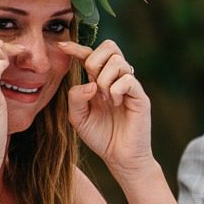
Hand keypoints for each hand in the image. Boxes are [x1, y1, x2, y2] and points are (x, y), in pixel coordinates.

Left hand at [58, 41, 153, 178]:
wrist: (120, 157)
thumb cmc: (101, 137)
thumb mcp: (78, 117)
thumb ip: (75, 97)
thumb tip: (90, 83)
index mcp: (99, 81)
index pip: (91, 55)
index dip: (77, 48)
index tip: (62, 47)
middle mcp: (116, 79)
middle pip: (110, 47)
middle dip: (94, 60)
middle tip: (92, 82)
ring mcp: (130, 87)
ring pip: (118, 62)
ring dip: (105, 79)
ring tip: (105, 99)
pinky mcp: (140, 96)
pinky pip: (128, 79)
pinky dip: (116, 90)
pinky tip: (115, 104)